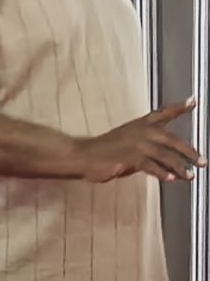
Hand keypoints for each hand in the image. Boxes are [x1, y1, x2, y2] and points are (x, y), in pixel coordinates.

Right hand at [63, 100, 202, 182]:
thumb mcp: (127, 142)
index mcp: (140, 124)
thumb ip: (146, 148)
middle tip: (202, 161)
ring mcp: (137, 145)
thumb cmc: (104, 150)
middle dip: (189, 151)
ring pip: (166, 156)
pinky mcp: (131, 158)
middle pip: (172, 139)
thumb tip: (165, 162)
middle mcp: (141, 132)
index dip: (180, 107)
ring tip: (190, 175)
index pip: (163, 113)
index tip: (194, 101)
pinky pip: (153, 167)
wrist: (83, 155)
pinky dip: (164, 174)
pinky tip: (171, 179)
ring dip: (181, 167)